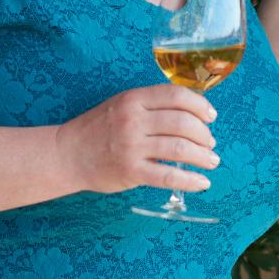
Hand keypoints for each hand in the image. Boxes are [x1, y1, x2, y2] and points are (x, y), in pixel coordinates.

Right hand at [57, 84, 219, 193]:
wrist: (67, 154)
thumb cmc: (98, 129)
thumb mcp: (121, 105)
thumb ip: (151, 105)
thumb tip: (192, 113)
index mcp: (133, 99)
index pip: (176, 95)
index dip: (200, 105)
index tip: (211, 116)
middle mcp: (133, 120)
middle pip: (182, 122)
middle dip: (204, 134)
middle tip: (210, 143)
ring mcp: (131, 146)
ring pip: (179, 148)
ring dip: (203, 156)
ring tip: (212, 161)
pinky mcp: (130, 171)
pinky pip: (167, 176)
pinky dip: (190, 180)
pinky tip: (202, 182)